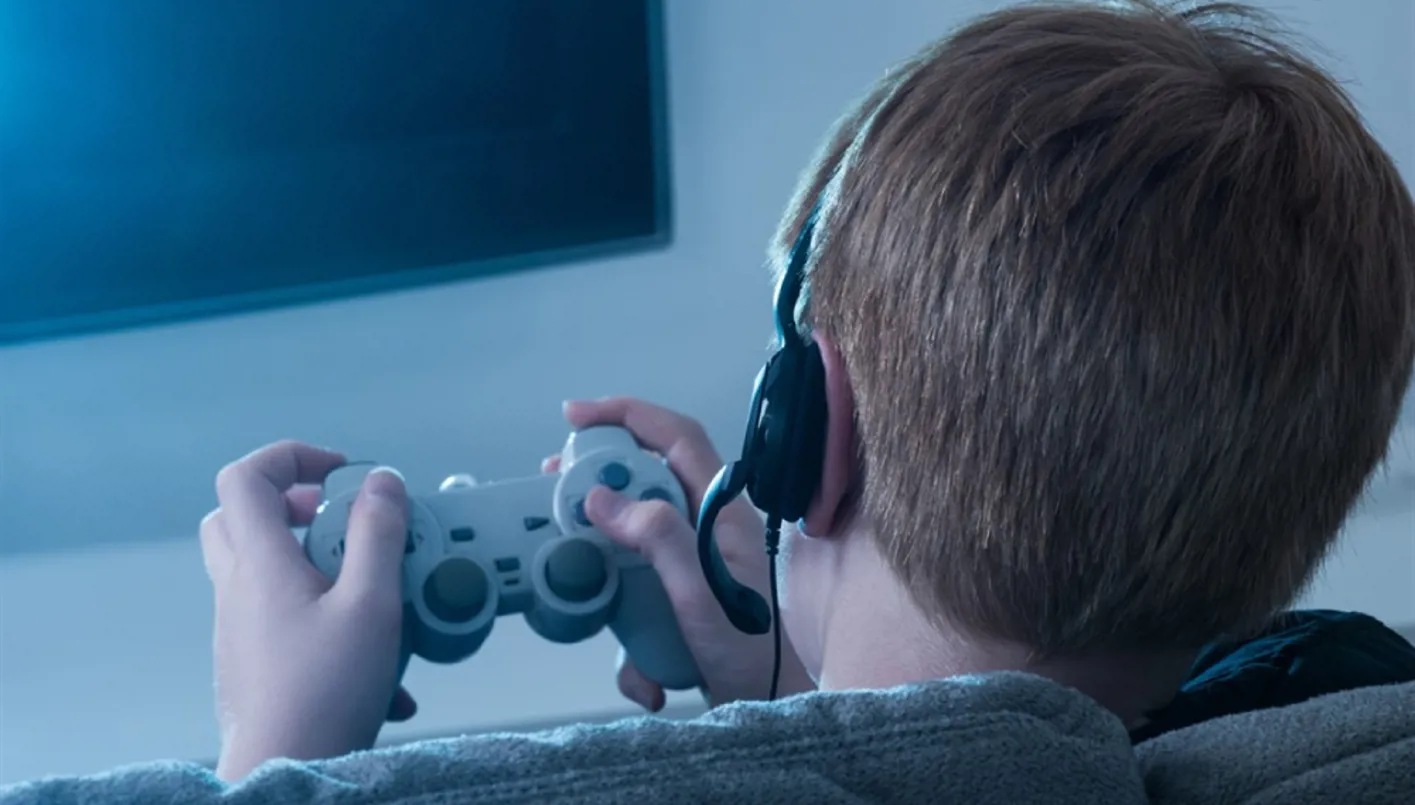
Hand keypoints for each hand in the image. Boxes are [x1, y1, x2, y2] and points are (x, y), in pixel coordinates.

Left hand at [199, 441, 416, 780]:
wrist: (284, 770)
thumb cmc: (324, 693)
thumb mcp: (372, 604)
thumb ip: (378, 536)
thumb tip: (381, 482)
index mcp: (260, 564)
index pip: (246, 478)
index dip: (291, 457)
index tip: (341, 474)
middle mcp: (239, 591)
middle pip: (238, 518)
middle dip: (292, 506)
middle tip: (337, 519)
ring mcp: (239, 629)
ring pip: (260, 569)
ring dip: (312, 562)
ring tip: (369, 590)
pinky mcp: (251, 663)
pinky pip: (279, 618)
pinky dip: (321, 616)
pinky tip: (376, 659)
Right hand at [550, 398, 815, 709]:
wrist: (776, 711)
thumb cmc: (751, 650)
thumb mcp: (701, 592)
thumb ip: (659, 538)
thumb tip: (601, 496)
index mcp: (723, 511)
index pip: (676, 437)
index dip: (627, 414)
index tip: (575, 417)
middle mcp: (710, 527)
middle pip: (647, 476)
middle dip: (598, 476)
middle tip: (553, 482)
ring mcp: (695, 563)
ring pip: (635, 534)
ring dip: (601, 552)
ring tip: (568, 561)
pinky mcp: (682, 599)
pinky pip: (640, 594)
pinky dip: (628, 633)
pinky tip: (641, 675)